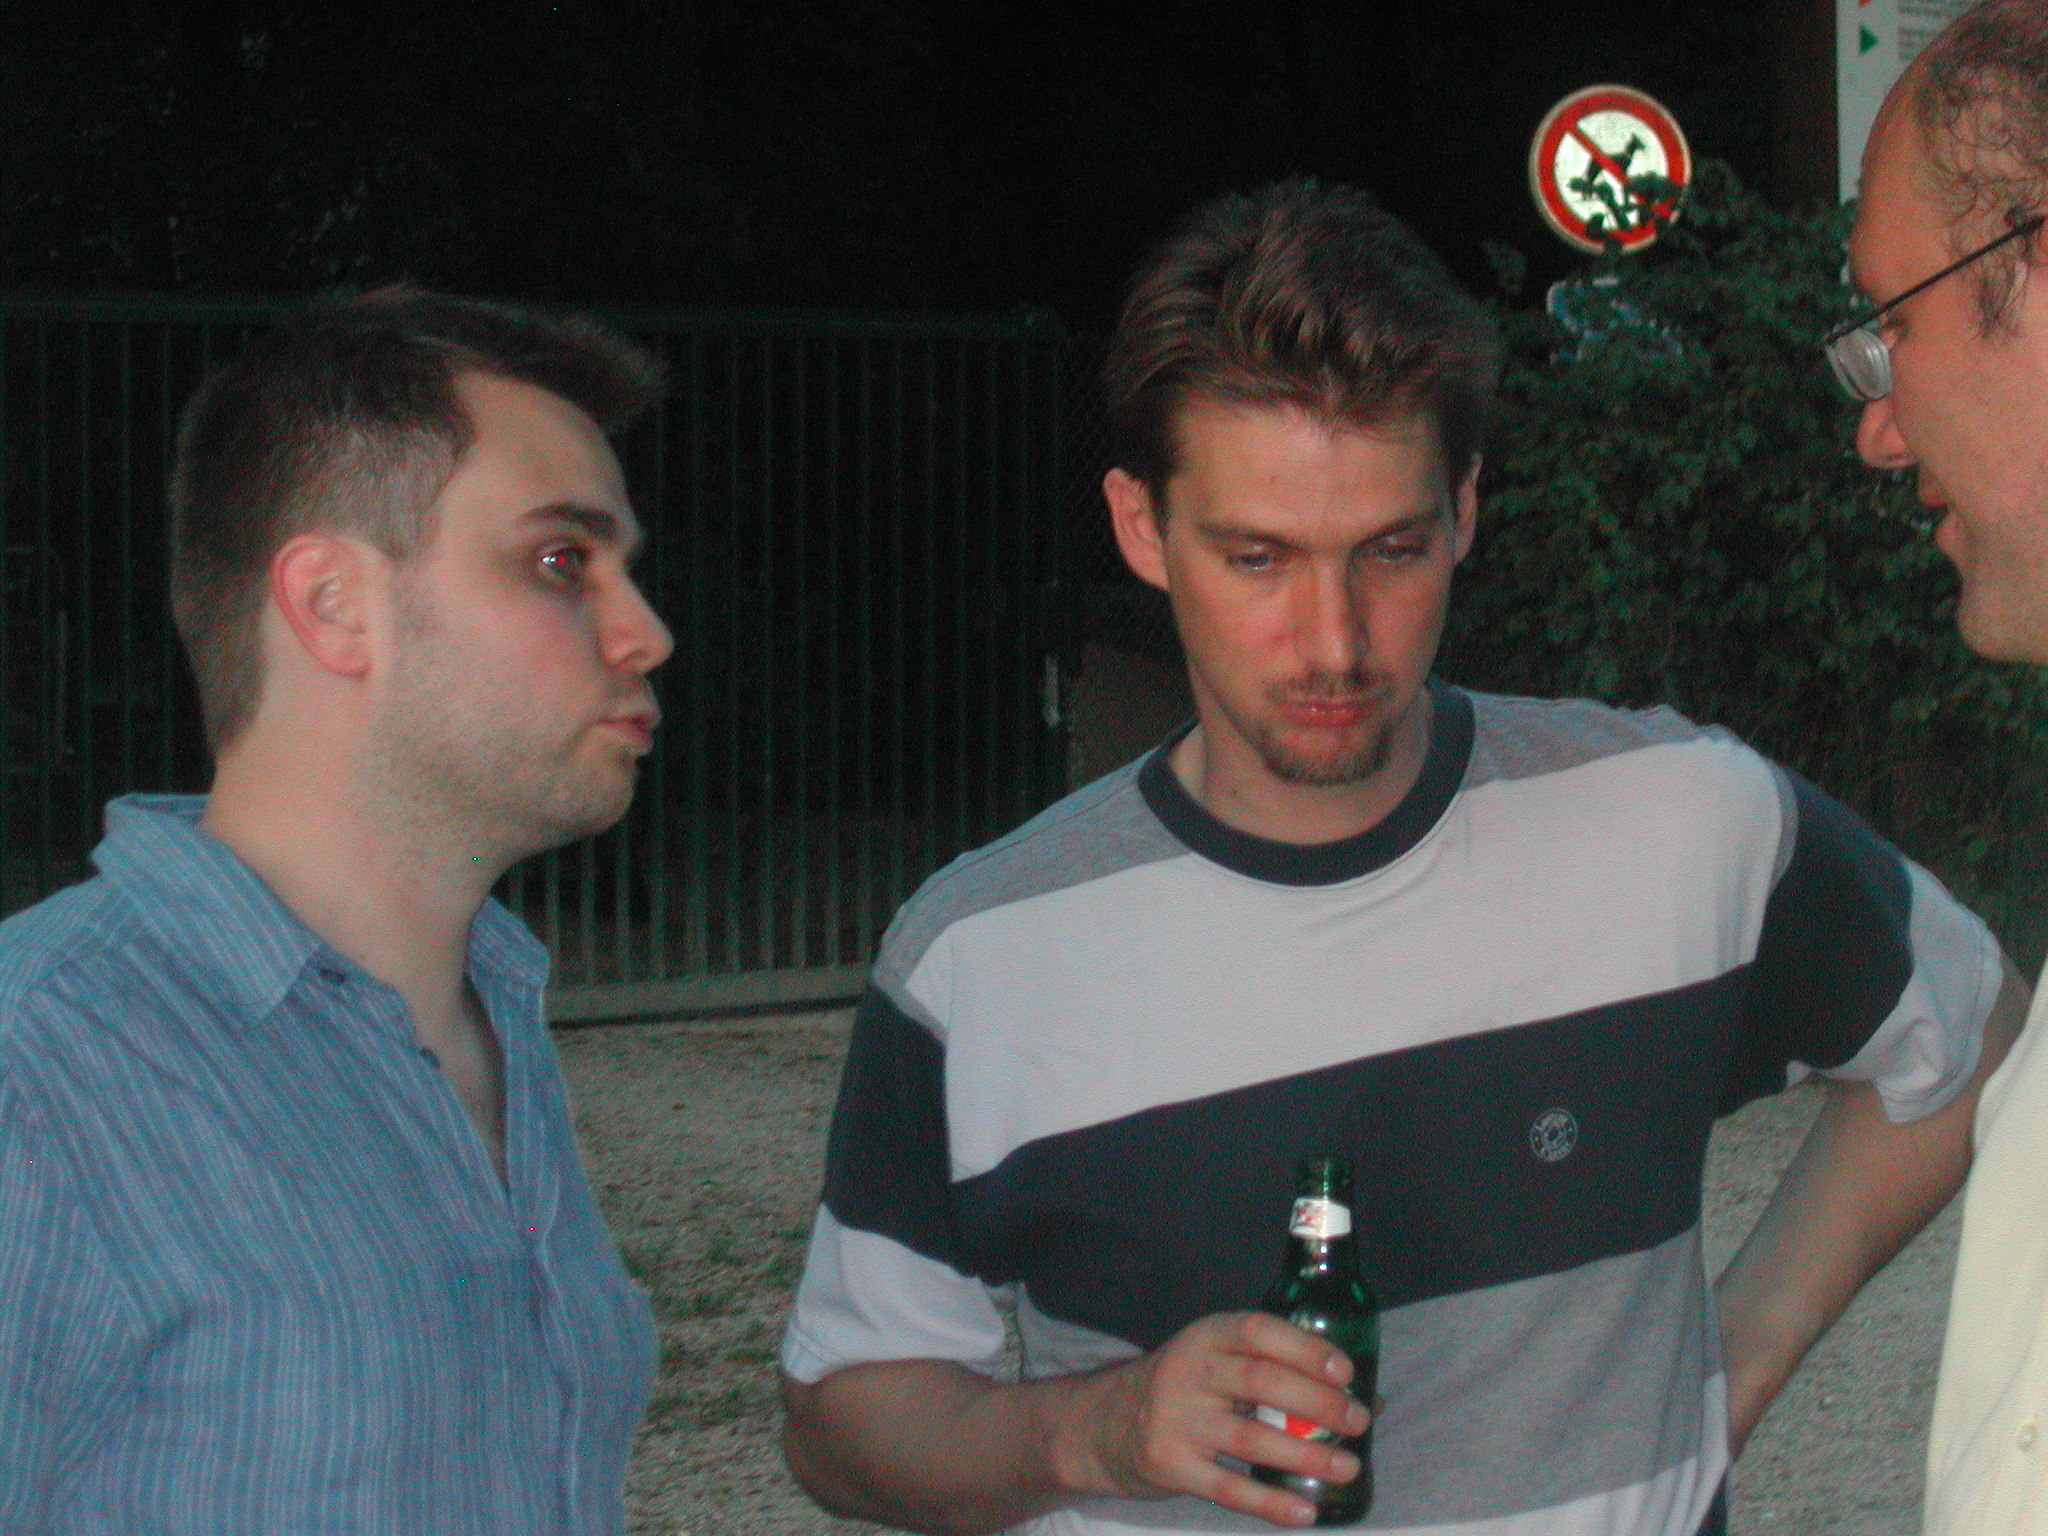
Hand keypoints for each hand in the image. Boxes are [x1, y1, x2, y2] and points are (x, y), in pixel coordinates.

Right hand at [1050, 1311, 1369, 1528]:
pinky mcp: (1170, 1464)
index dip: (1305, 1348)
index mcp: (1207, 1336)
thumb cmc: (1181, 1390)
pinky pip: (1228, 1487)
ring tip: (1346, 1467)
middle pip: (1260, 1381)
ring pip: (1251, 1438)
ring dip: (1305, 1456)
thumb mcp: (1214, 1362)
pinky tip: (1303, 1512)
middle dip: (1317, 1403)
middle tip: (1357, 1422)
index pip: (1258, 1331)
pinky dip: (1269, 1503)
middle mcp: (1189, 1370)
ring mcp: (1176, 1419)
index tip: (1346, 1370)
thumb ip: (1277, 1371)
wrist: (1102, 1424)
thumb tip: (1369, 1398)